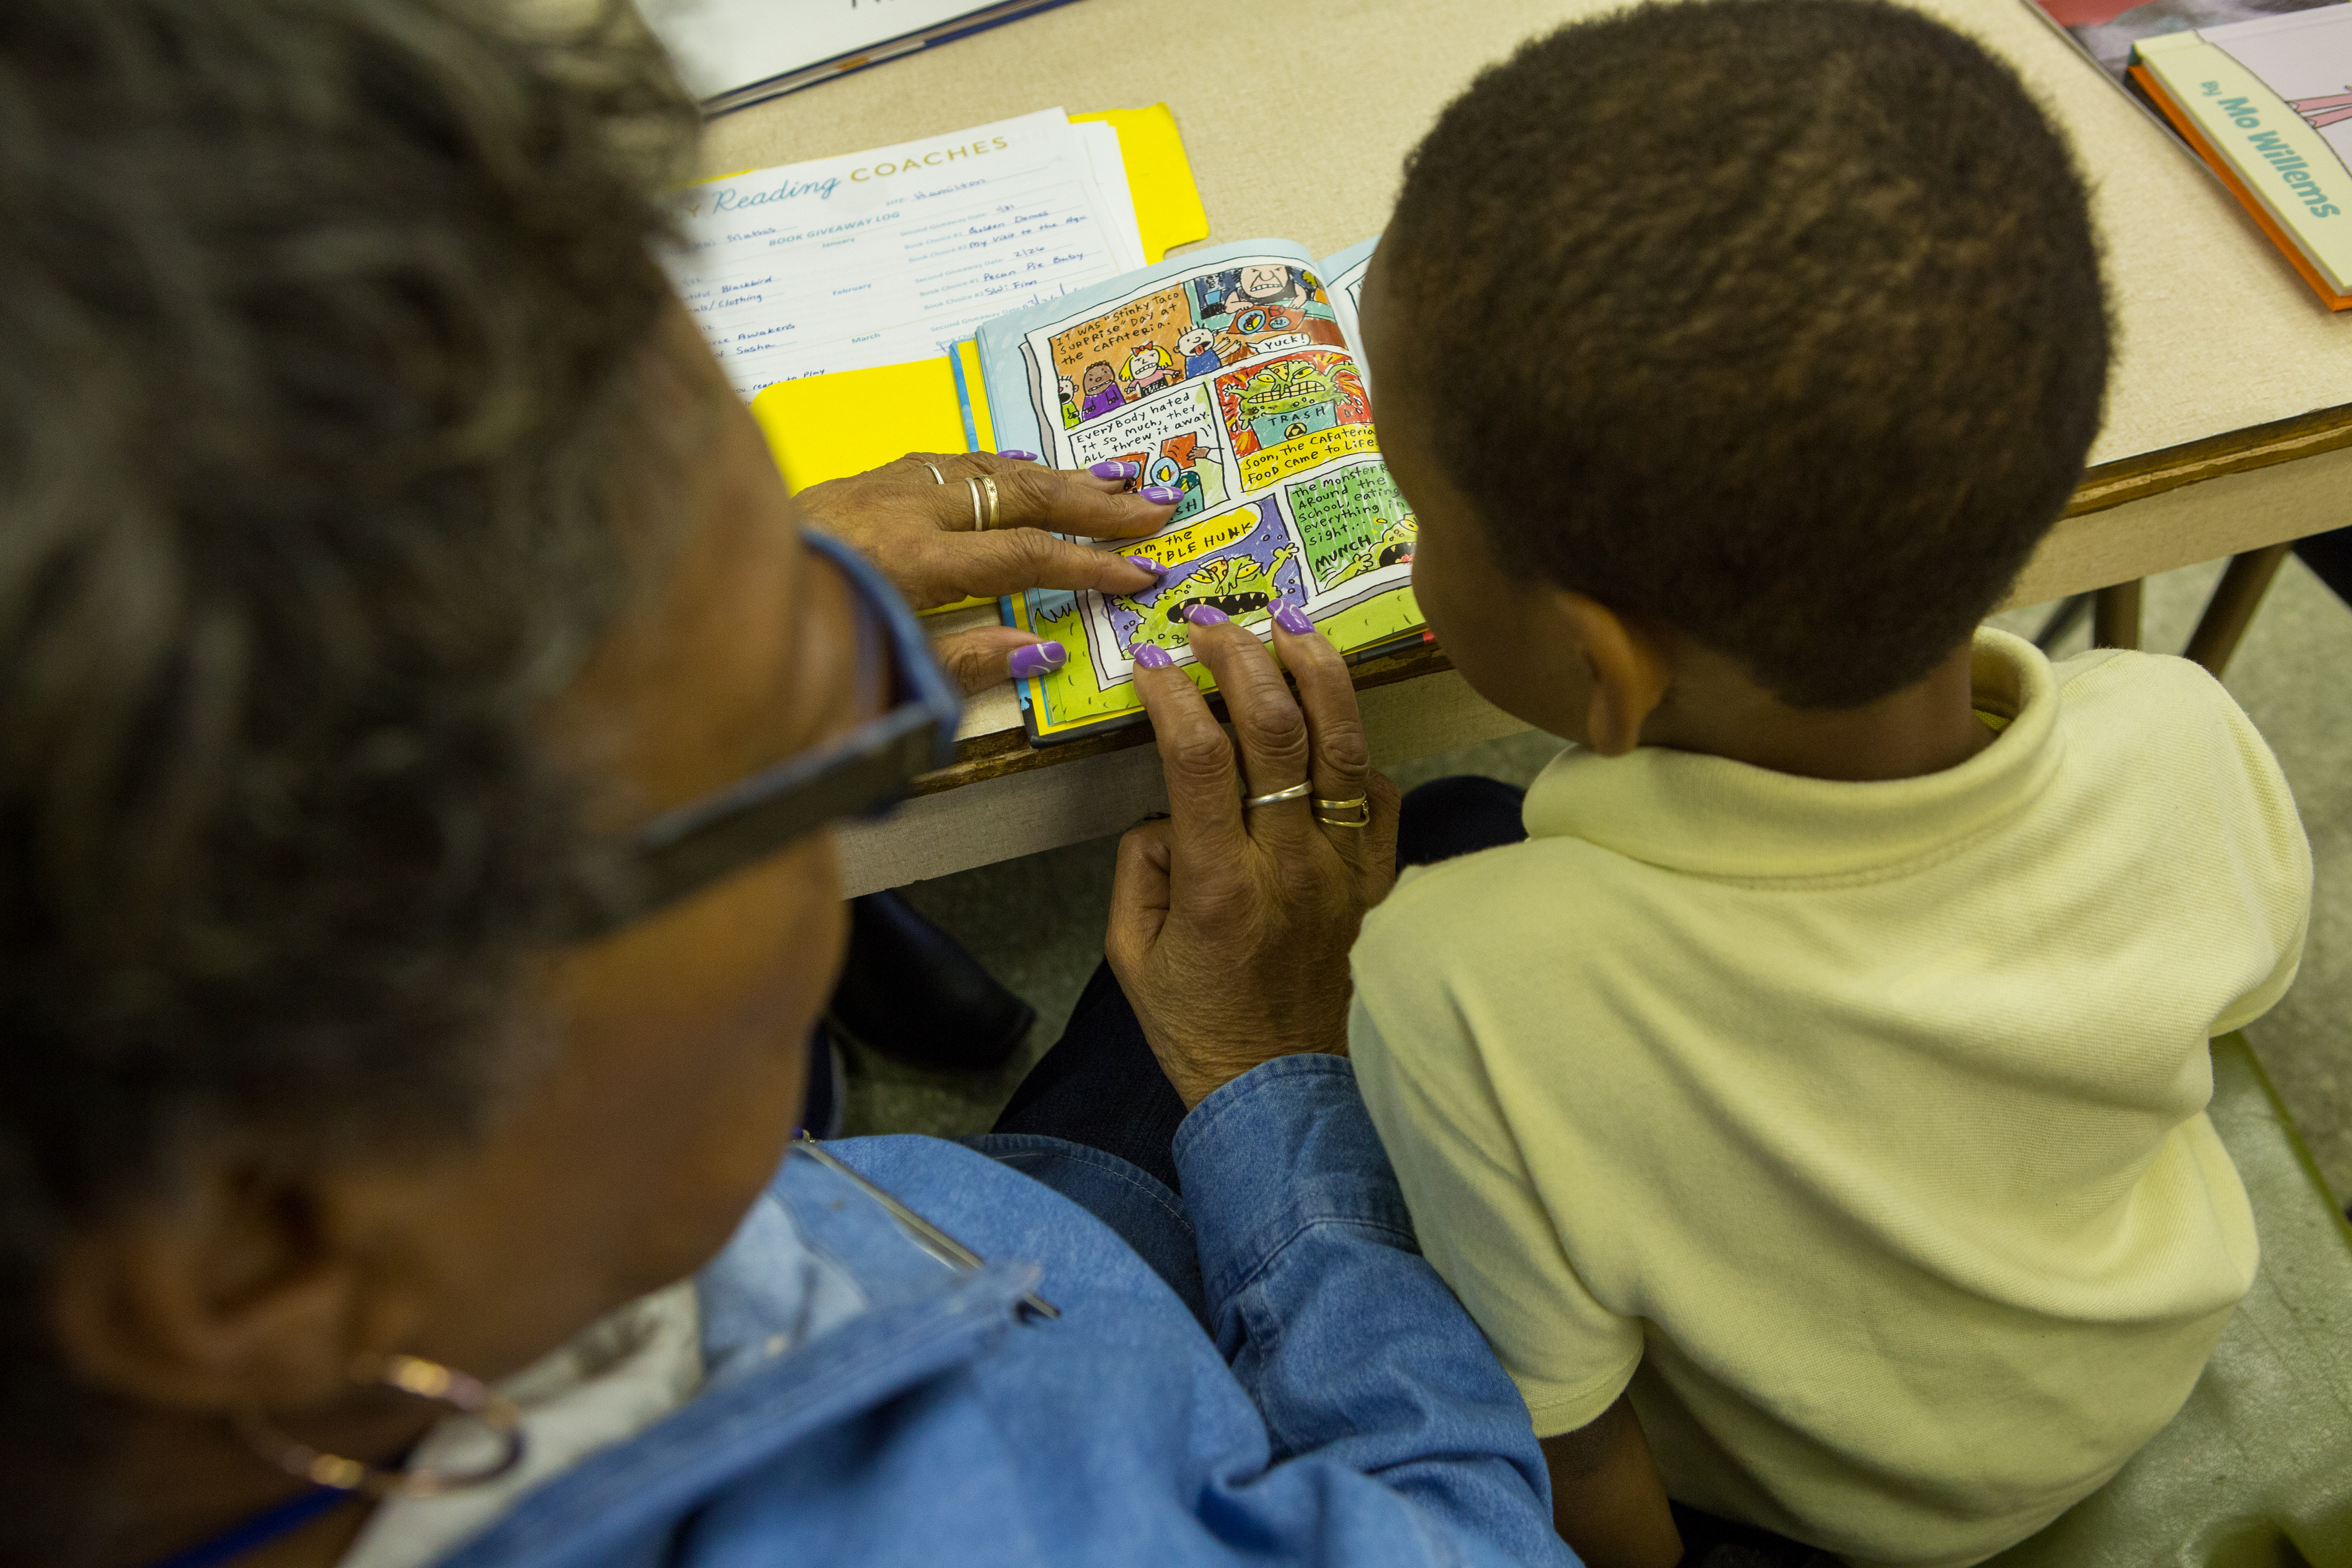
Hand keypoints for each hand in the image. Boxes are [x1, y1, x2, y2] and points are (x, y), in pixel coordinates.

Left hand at [792, 451, 1177, 692]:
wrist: (690, 597)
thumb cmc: (783, 652)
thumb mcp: (877, 672)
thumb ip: (964, 663)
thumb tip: (1044, 650)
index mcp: (908, 557)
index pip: (1026, 556)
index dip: (1092, 567)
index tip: (1144, 576)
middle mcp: (900, 506)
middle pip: (1021, 494)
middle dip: (1097, 503)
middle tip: (1159, 506)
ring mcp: (879, 485)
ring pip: (988, 465)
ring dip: (1056, 474)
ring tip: (1115, 477)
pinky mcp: (859, 480)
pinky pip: (948, 461)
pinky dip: (998, 463)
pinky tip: (1024, 465)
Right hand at [1105, 606, 1400, 1108]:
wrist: (1281, 1091)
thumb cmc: (1198, 1025)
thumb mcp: (1131, 953)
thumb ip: (1139, 867)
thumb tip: (1166, 809)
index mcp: (1220, 887)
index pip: (1199, 758)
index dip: (1173, 694)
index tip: (1152, 660)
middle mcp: (1290, 867)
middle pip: (1280, 732)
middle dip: (1243, 659)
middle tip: (1213, 623)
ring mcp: (1344, 871)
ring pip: (1345, 746)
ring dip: (1315, 672)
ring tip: (1287, 622)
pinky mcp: (1377, 881)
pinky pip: (1377, 796)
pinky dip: (1356, 747)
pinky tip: (1332, 717)